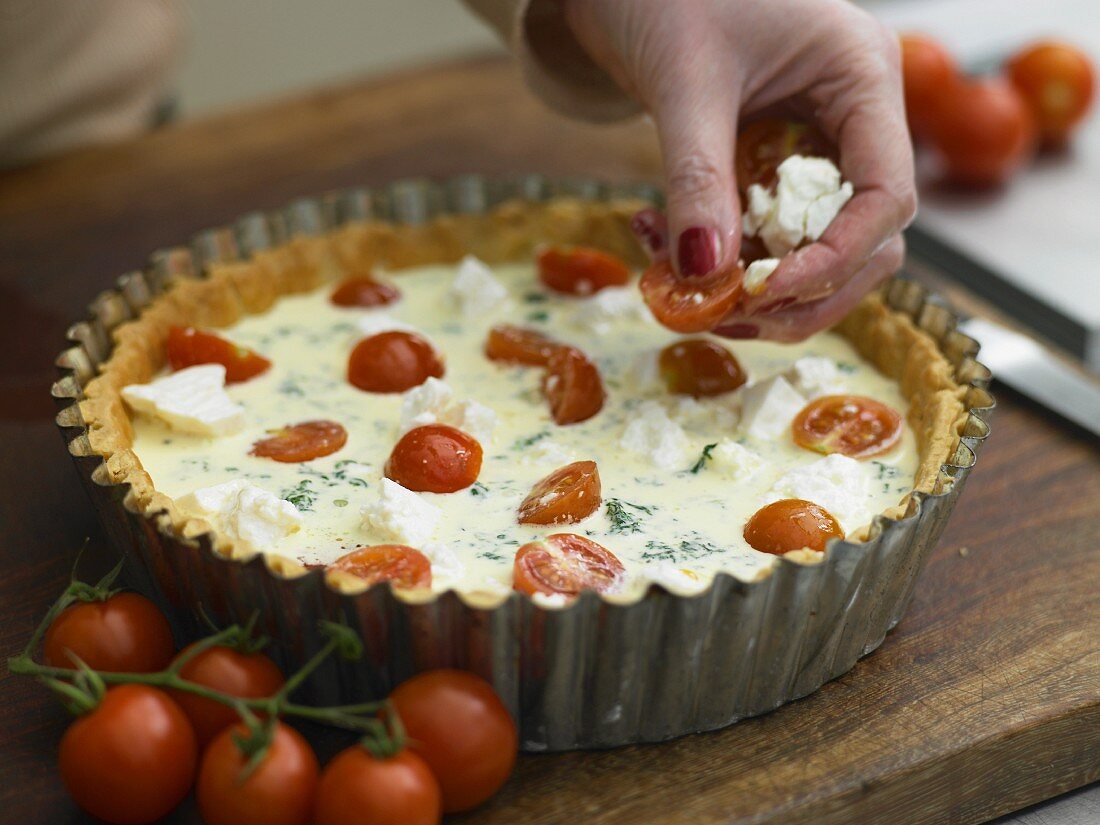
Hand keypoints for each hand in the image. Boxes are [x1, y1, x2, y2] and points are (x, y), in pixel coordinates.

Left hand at [563, 0, 916, 340]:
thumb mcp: (684, 83)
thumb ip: (698, 176)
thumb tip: (705, 272)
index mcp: (860, 76)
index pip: (886, 193)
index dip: (837, 257)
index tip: (768, 289)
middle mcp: (853, 116)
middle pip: (868, 238)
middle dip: (805, 290)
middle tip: (730, 314)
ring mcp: (817, 143)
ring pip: (822, 247)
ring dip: (765, 289)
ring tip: (696, 297)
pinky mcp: (774, 164)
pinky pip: (770, 232)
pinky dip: (728, 260)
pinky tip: (669, 256)